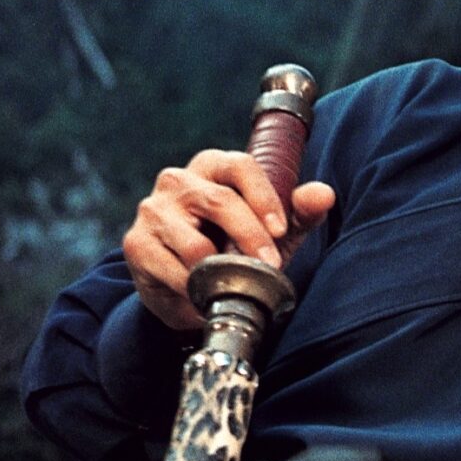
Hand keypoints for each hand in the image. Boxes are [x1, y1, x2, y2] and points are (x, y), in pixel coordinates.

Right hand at [120, 149, 336, 330]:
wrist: (188, 288)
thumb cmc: (232, 247)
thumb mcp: (273, 233)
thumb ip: (299, 213)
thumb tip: (324, 193)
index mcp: (213, 168)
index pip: (239, 165)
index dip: (263, 196)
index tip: (280, 229)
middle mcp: (178, 181)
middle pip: (219, 200)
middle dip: (250, 236)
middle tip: (270, 265)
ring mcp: (153, 210)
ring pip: (194, 241)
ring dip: (219, 270)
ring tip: (233, 285)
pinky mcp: (137, 243)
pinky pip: (172, 268)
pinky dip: (194, 288)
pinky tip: (202, 295)